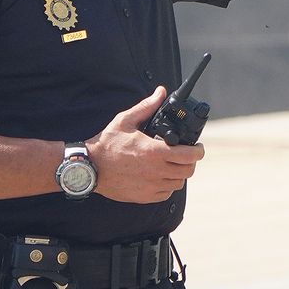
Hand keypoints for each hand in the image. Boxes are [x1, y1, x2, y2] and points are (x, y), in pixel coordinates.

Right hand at [88, 87, 205, 203]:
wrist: (89, 167)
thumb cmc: (106, 144)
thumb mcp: (126, 120)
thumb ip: (146, 106)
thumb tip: (160, 92)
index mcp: (155, 152)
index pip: (190, 155)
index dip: (198, 151)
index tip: (197, 147)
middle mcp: (156, 171)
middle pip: (188, 170)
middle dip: (191, 161)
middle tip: (186, 155)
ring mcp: (151, 186)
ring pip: (178, 183)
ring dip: (179, 174)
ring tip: (173, 164)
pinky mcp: (144, 196)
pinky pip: (165, 193)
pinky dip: (167, 185)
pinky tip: (160, 176)